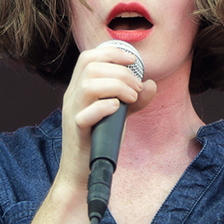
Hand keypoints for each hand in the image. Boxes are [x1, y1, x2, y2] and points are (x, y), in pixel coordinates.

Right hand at [58, 45, 156, 190]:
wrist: (82, 170)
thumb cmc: (100, 137)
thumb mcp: (120, 113)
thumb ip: (135, 99)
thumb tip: (151, 84)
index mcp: (79, 87)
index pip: (88, 57)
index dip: (111, 52)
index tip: (132, 61)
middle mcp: (72, 96)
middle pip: (91, 67)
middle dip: (121, 73)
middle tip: (136, 88)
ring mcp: (72, 113)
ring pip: (87, 86)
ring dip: (117, 87)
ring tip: (131, 98)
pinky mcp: (77, 131)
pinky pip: (85, 114)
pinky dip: (105, 107)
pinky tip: (118, 109)